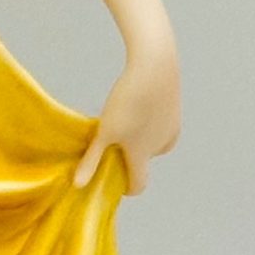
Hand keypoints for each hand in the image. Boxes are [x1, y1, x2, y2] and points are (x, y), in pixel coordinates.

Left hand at [74, 45, 181, 190]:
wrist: (155, 67)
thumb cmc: (128, 100)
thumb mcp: (105, 132)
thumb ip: (92, 159)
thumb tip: (78, 185)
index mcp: (143, 154)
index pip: (140, 184)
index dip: (127, 187)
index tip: (115, 179)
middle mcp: (162, 146)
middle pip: (144, 161)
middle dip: (130, 157)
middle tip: (112, 142)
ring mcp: (171, 128)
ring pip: (153, 142)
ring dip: (140, 139)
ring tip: (124, 120)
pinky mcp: (175, 111)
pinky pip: (160, 125)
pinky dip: (149, 123)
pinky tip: (139, 106)